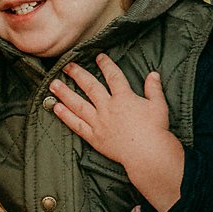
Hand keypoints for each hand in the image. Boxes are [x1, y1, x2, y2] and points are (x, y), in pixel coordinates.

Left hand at [48, 56, 185, 211]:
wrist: (147, 154)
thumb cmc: (155, 129)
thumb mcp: (158, 105)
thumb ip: (154, 88)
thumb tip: (153, 74)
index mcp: (124, 97)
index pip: (113, 76)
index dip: (106, 64)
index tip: (98, 57)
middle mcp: (108, 107)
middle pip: (90, 86)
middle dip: (78, 74)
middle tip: (66, 65)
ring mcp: (99, 122)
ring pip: (78, 104)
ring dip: (65, 93)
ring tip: (53, 84)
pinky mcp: (94, 137)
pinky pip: (77, 125)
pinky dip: (65, 116)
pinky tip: (56, 108)